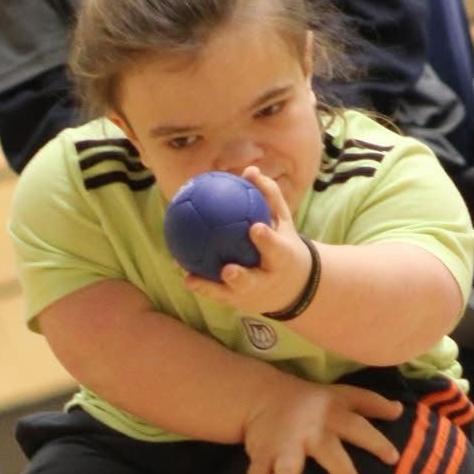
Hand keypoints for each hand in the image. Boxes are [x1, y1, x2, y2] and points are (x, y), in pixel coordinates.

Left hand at [182, 166, 313, 316]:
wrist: (291, 287)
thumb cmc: (283, 244)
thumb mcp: (282, 221)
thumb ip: (268, 196)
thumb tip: (249, 170)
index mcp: (282, 260)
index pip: (276, 250)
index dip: (266, 241)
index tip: (255, 228)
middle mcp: (267, 280)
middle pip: (253, 281)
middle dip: (240, 278)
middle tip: (227, 270)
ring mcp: (251, 295)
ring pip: (229, 294)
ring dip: (209, 287)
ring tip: (189, 277)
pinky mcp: (237, 303)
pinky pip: (215, 294)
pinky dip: (200, 284)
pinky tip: (182, 273)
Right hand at [240, 377, 401, 473]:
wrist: (262, 395)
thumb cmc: (311, 401)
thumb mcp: (340, 396)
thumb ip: (370, 404)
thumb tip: (400, 410)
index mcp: (332, 414)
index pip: (359, 424)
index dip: (376, 440)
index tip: (393, 459)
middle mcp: (312, 429)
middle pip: (328, 448)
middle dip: (339, 467)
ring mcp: (286, 443)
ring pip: (286, 467)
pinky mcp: (264, 452)